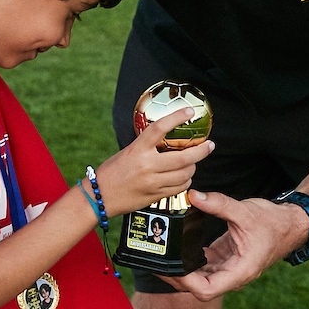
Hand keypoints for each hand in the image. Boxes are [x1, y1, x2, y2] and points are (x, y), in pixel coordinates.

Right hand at [95, 108, 212, 215]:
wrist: (99, 197)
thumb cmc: (111, 172)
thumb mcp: (127, 152)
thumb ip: (146, 147)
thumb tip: (166, 140)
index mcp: (137, 150)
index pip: (160, 128)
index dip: (177, 117)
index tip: (189, 111)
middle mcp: (146, 166)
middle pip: (183, 157)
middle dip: (201, 151)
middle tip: (209, 145)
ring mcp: (152, 182)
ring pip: (185, 174)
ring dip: (192, 167)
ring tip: (192, 163)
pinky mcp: (155, 196)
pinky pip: (179, 188)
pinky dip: (185, 181)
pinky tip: (183, 177)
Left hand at [161, 191, 308, 301]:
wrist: (290, 224)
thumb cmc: (273, 223)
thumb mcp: (244, 212)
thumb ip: (218, 205)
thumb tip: (194, 196)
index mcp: (239, 271)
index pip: (206, 290)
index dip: (186, 282)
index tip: (171, 268)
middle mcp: (233, 275)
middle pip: (198, 287)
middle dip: (176, 278)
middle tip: (156, 262)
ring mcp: (228, 269)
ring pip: (199, 279)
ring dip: (181, 271)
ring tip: (160, 256)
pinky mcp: (225, 259)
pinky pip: (204, 266)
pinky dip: (189, 261)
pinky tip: (176, 249)